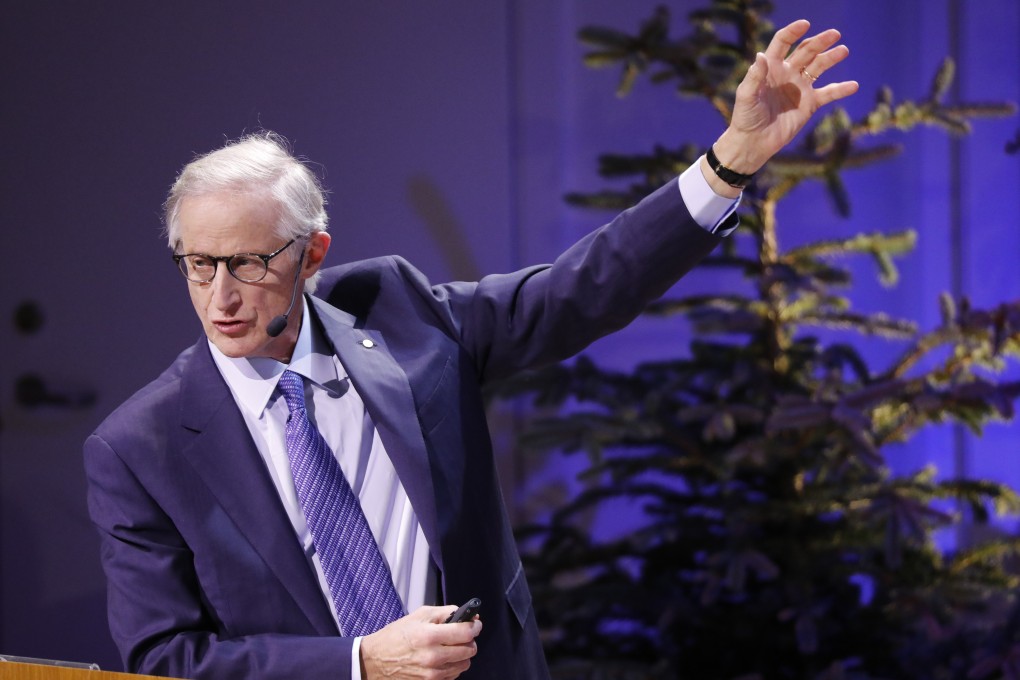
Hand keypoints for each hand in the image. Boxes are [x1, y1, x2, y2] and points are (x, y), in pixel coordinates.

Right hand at [360, 605, 481, 679]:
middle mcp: (433, 657)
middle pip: (469, 650)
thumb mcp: (419, 615)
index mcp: (429, 636)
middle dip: (469, 640)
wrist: (375, 661)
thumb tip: (466, 614)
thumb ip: (445, 612)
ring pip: (464, 664)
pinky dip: (452, 666)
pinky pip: (453, 675)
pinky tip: (443, 658)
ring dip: (462, 654)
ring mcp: (432, 673)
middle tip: (462, 634)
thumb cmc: (396, 636)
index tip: (475, 623)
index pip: (466, 632)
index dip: (474, 626)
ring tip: (450, 647)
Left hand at [706, 19, 858, 194]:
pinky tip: (853, 85)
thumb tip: (761, 56)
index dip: (793, 32)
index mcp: (771, 67)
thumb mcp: (746, 96)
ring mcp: (800, 88)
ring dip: (831, 58)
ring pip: (819, 67)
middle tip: (834, 34)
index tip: (805, 24)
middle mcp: (787, 74)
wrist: (754, 142)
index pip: (783, 43)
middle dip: (820, 42)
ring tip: (843, 50)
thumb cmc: (745, 117)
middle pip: (806, 51)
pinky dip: (841, 89)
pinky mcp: (809, 104)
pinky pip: (828, 93)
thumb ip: (754, 76)